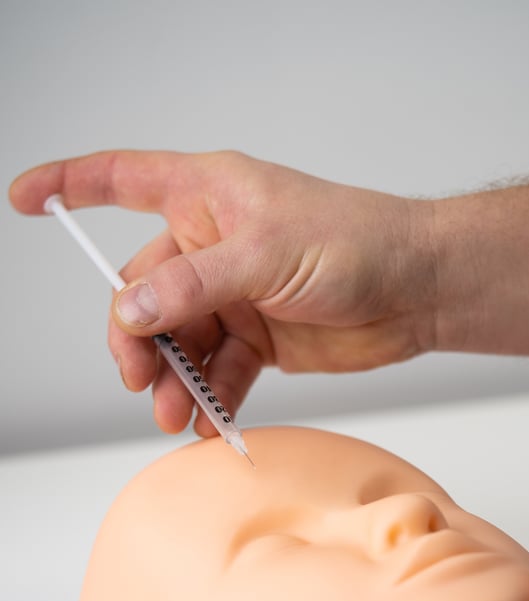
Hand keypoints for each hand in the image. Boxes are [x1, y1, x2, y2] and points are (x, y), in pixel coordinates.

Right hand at [9, 150, 434, 433]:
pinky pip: (218, 370)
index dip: (70, 184)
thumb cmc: (357, 241)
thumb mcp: (267, 254)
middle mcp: (213, 244)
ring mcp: (234, 293)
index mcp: (208, 195)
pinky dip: (211, 396)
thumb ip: (194, 284)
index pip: (122, 178)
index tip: (24, 199)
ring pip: (179, 341)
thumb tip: (130, 310)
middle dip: (138, 340)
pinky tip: (208, 423)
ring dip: (173, 380)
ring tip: (177, 417)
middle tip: (143, 381)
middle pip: (145, 291)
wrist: (418, 291)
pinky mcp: (259, 338)